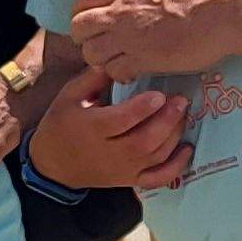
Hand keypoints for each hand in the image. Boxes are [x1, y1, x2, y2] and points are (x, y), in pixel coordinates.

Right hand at [24, 71, 189, 189]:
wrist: (53, 167)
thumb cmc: (61, 126)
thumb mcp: (68, 97)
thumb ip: (91, 79)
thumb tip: (114, 59)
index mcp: (92, 129)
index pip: (122, 120)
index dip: (143, 108)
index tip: (159, 94)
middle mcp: (110, 152)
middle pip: (144, 140)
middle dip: (167, 120)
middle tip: (181, 101)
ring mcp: (123, 170)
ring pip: (154, 156)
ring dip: (174, 135)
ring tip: (183, 114)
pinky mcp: (130, 181)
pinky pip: (158, 178)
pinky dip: (176, 167)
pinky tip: (187, 148)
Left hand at [66, 0, 235, 78]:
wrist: (220, 14)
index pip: (83, 0)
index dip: (83, 12)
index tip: (93, 22)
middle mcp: (120, 14)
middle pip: (79, 28)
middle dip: (85, 38)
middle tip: (100, 45)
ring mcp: (129, 39)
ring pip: (92, 54)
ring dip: (100, 60)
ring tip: (116, 61)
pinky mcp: (143, 61)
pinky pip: (114, 72)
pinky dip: (119, 75)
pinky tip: (132, 72)